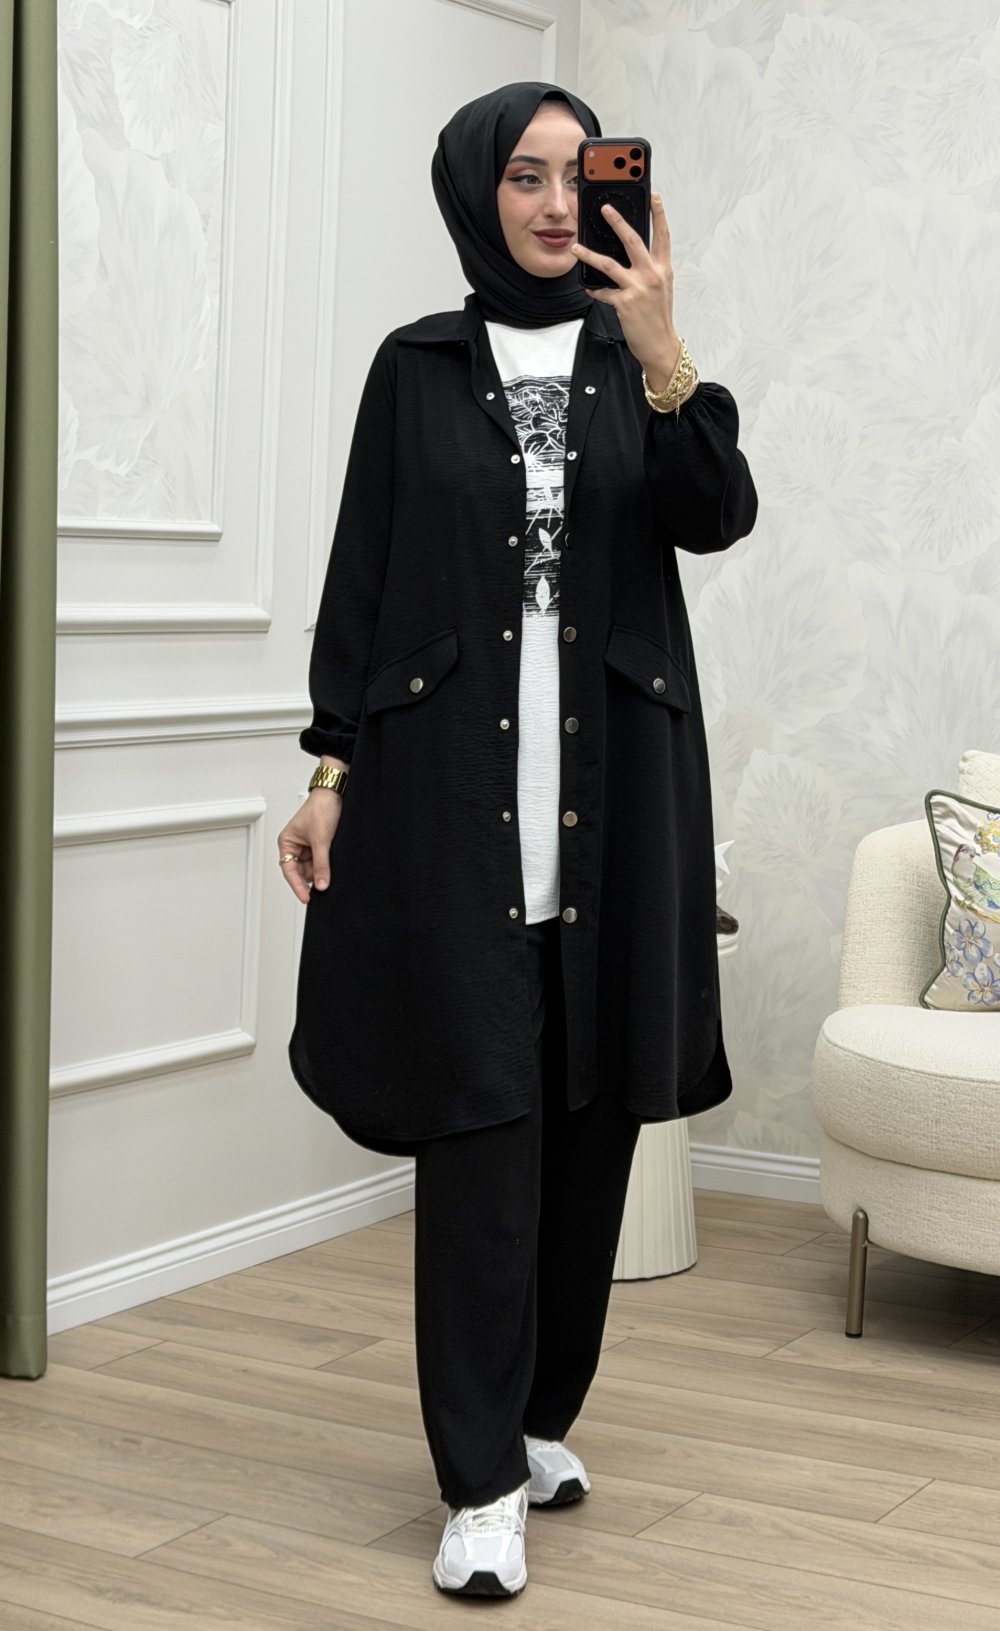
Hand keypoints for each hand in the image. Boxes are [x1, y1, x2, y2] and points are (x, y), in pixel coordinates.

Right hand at [277, 792, 341, 903]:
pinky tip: (331, 871)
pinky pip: (321, 862)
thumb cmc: (320, 808)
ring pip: (312, 868)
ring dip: (319, 873)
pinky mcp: (320, 845)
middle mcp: (295, 846)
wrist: (334, 794)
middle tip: (321, 891)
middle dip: (310, 880)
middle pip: (300, 872)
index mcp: (287, 843)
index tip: (306, 898)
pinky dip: (325, 867)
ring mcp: (308, 846)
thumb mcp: (321, 840)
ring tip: (328, 878)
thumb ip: (321, 865)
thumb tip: (322, 884)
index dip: (297, 886)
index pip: (289, 870)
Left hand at [571, 192, 679, 388]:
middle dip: (617, 221)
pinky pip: (603, 291)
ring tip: (576, 247)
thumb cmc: (659, 318)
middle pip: (633, 240)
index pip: (662, 236)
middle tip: (605, 208)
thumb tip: (631, 257)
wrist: (660, 346)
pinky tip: (589, 289)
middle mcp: (652, 274)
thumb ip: (649, 270)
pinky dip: (595, 290)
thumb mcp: (660, 289)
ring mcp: (638, 288)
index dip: (659, 214)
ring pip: (609, 263)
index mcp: (663, 269)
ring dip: (589, 254)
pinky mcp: (624, 303)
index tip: (653, 196)